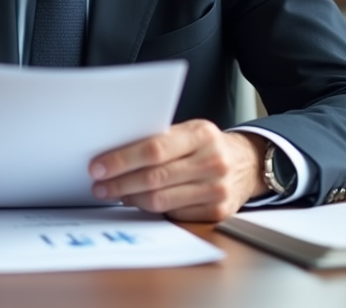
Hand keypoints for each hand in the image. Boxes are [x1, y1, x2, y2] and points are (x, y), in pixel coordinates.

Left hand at [88, 120, 266, 221]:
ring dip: (130, 198)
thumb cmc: (207, 146)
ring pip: (160, 200)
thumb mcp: (189, 131)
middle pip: (154, 177)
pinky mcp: (217, 212)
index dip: (122, 160)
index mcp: (202, 134)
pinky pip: (173, 214)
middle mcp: (212, 162)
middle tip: (98, 185)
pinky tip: (138, 201)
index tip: (97, 166)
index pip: (154, 149)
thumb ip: (160, 140)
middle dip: (119, 182)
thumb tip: (114, 154)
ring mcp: (217, 189)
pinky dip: (150, 209)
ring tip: (112, 193)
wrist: (247, 163)